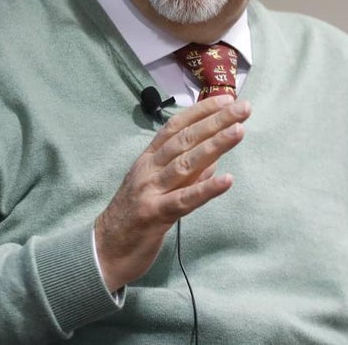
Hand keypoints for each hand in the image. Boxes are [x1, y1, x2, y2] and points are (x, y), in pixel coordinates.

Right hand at [94, 95, 250, 291]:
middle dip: (215, 121)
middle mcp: (149, 169)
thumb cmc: (132, 217)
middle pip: (185, 139)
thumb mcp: (156, 187)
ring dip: (214, 146)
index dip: (201, 111)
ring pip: (186, 163)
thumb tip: (213, 159)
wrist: (104, 249)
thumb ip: (184, 173)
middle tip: (243, 107)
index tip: (226, 99)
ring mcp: (150, 190)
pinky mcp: (155, 215)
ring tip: (239, 131)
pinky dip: (206, 189)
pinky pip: (184, 200)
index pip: (176, 127)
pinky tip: (227, 180)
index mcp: (148, 159)